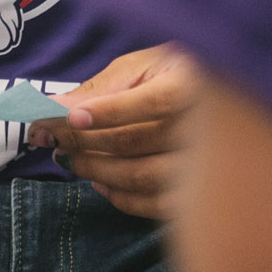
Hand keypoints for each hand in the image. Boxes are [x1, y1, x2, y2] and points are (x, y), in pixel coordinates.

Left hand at [30, 44, 196, 219]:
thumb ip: (101, 88)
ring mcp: (207, 165)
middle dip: (84, 141)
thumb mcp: (143, 67)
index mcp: (197, 83)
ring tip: (69, 159)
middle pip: (139, 141)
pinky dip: (120, 197)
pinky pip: (153, 204)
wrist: (219, 102)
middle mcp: (209, 126)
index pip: (155, 102)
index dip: (111, 112)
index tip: (69, 117)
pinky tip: (100, 183)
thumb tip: (54, 107)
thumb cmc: (174, 75)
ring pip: (142, 176)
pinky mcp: (198, 195)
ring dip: (95, 170)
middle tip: (52, 138)